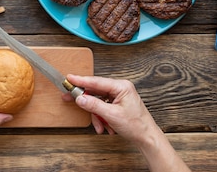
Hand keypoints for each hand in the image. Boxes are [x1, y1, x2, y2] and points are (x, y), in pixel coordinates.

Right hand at [63, 74, 190, 171]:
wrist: (146, 138)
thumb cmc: (136, 126)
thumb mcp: (112, 115)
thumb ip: (94, 105)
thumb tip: (80, 98)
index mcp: (121, 87)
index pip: (96, 81)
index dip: (81, 80)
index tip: (69, 78)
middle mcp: (120, 89)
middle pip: (95, 91)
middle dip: (87, 102)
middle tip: (70, 98)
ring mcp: (118, 97)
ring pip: (98, 101)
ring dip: (96, 115)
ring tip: (100, 126)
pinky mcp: (117, 104)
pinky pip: (102, 107)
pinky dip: (101, 118)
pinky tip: (105, 126)